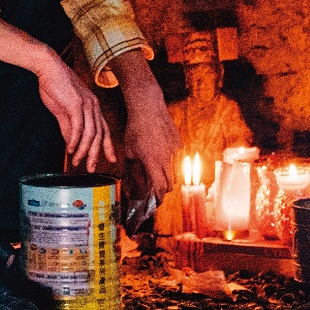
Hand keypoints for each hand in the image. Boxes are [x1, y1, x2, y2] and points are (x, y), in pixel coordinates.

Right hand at [36, 54, 113, 171]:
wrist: (48, 67)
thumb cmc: (55, 86)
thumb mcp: (63, 110)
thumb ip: (68, 127)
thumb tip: (71, 144)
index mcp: (93, 106)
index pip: (104, 129)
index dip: (108, 146)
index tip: (111, 159)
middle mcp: (93, 106)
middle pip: (100, 134)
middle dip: (96, 154)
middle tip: (91, 168)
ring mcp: (86, 104)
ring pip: (90, 133)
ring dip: (84, 150)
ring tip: (77, 162)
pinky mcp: (76, 104)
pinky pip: (78, 127)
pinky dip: (75, 140)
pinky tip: (70, 149)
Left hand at [113, 52, 176, 201]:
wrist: (148, 107)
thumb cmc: (135, 129)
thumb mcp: (130, 152)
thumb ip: (134, 171)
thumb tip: (136, 187)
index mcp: (152, 161)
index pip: (160, 187)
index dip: (158, 198)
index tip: (153, 202)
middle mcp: (166, 158)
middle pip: (170, 184)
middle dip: (162, 189)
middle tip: (154, 190)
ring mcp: (175, 151)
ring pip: (174, 173)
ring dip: (166, 177)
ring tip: (155, 171)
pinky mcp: (179, 144)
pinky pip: (176, 160)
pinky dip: (169, 163)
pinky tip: (159, 153)